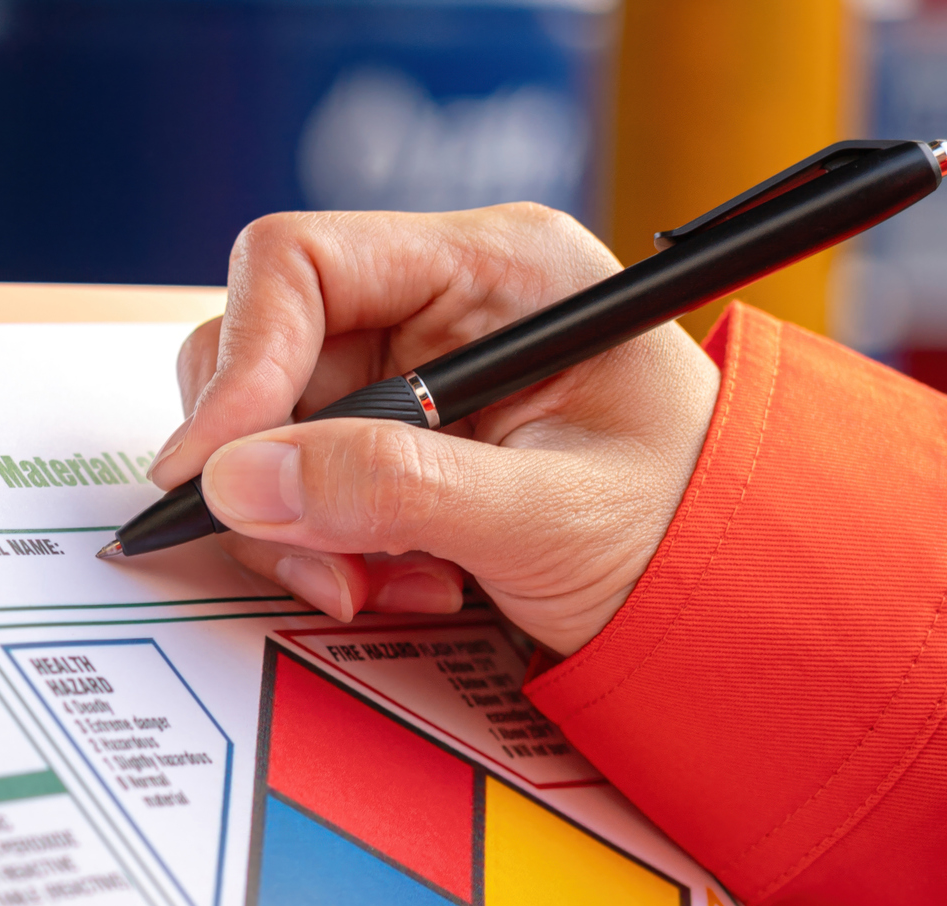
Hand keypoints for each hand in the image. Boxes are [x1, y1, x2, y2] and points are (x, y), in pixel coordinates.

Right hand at [151, 205, 720, 655]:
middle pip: (264, 349)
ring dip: (302, 524)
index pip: (302, 263)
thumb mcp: (548, 517)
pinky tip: (401, 580)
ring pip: (267, 428)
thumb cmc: (686, 534)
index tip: (214, 470)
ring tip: (386, 584)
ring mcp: (408, 371)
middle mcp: (438, 300)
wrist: (732, 602)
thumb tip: (239, 480)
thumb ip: (395, 490)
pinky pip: (300, 481)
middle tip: (326, 566)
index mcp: (497, 266)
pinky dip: (326, 546)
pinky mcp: (393, 438)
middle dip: (273, 471)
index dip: (243, 363)